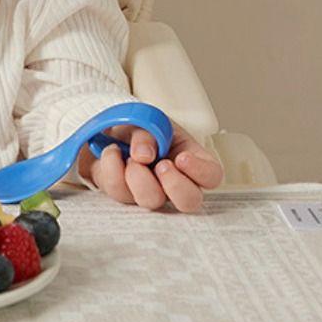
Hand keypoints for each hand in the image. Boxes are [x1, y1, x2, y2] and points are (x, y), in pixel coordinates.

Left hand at [76, 119, 223, 212]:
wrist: (109, 128)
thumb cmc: (141, 126)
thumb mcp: (149, 120)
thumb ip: (149, 133)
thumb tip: (143, 155)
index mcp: (191, 161)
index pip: (211, 176)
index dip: (201, 172)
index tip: (182, 158)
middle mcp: (175, 183)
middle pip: (189, 202)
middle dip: (174, 184)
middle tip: (161, 165)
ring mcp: (150, 193)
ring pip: (152, 202)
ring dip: (138, 177)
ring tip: (130, 158)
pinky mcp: (124, 195)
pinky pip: (119, 192)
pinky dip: (112, 169)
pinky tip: (112, 153)